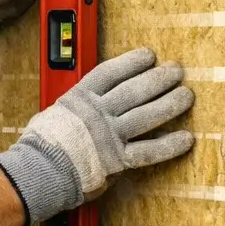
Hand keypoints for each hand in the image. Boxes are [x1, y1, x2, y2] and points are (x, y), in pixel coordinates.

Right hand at [0, 48, 193, 225]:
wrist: (38, 170)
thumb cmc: (41, 146)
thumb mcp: (54, 115)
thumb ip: (74, 111)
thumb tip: (83, 111)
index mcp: (79, 98)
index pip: (110, 73)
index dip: (132, 62)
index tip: (149, 55)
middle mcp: (97, 113)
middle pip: (134, 90)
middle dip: (158, 78)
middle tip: (175, 71)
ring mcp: (109, 135)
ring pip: (146, 115)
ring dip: (170, 103)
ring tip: (186, 95)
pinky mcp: (117, 158)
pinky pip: (149, 150)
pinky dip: (169, 145)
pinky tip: (186, 138)